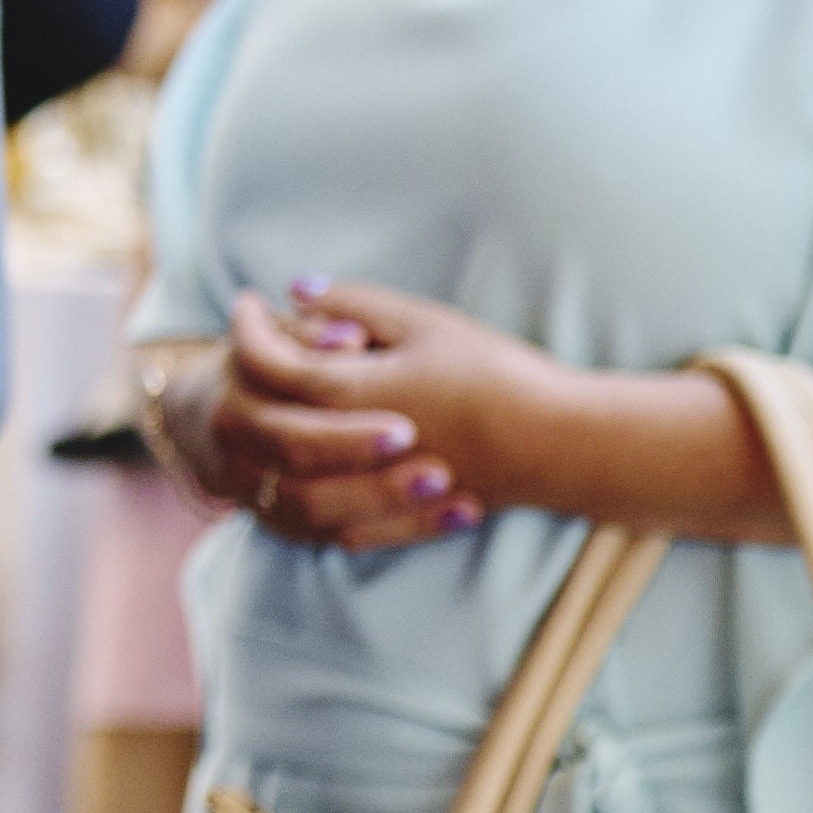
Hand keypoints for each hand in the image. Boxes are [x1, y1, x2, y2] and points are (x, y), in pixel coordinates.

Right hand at [151, 289, 477, 548]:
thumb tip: (349, 339)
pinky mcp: (286, 524)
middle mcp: (236, 451)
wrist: (217, 417)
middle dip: (372, 476)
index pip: (287, 424)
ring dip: (389, 506)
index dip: (345, 431)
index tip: (409, 430)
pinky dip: (403, 529)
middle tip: (439, 471)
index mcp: (235, 398)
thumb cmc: (267, 363)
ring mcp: (257, 494)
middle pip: (303, 476)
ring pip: (318, 514)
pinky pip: (341, 537)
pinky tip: (463, 512)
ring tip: (452, 492)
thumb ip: (314, 331)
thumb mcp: (279, 333)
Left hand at [227, 282, 569, 539]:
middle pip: (271, 422)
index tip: (247, 301)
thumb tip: (297, 288)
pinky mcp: (404, 518)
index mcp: (349, 391)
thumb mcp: (426, 324)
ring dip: (278, 445)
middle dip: (252, 383)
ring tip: (278, 410)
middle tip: (252, 349)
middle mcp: (350, 448)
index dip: (250, 328)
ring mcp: (375, 489)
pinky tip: (316, 473)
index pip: (269, 361)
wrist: (565, 443)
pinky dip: (318, 498)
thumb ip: (355, 305)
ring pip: (293, 479)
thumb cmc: (499, 376)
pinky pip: (339, 523)